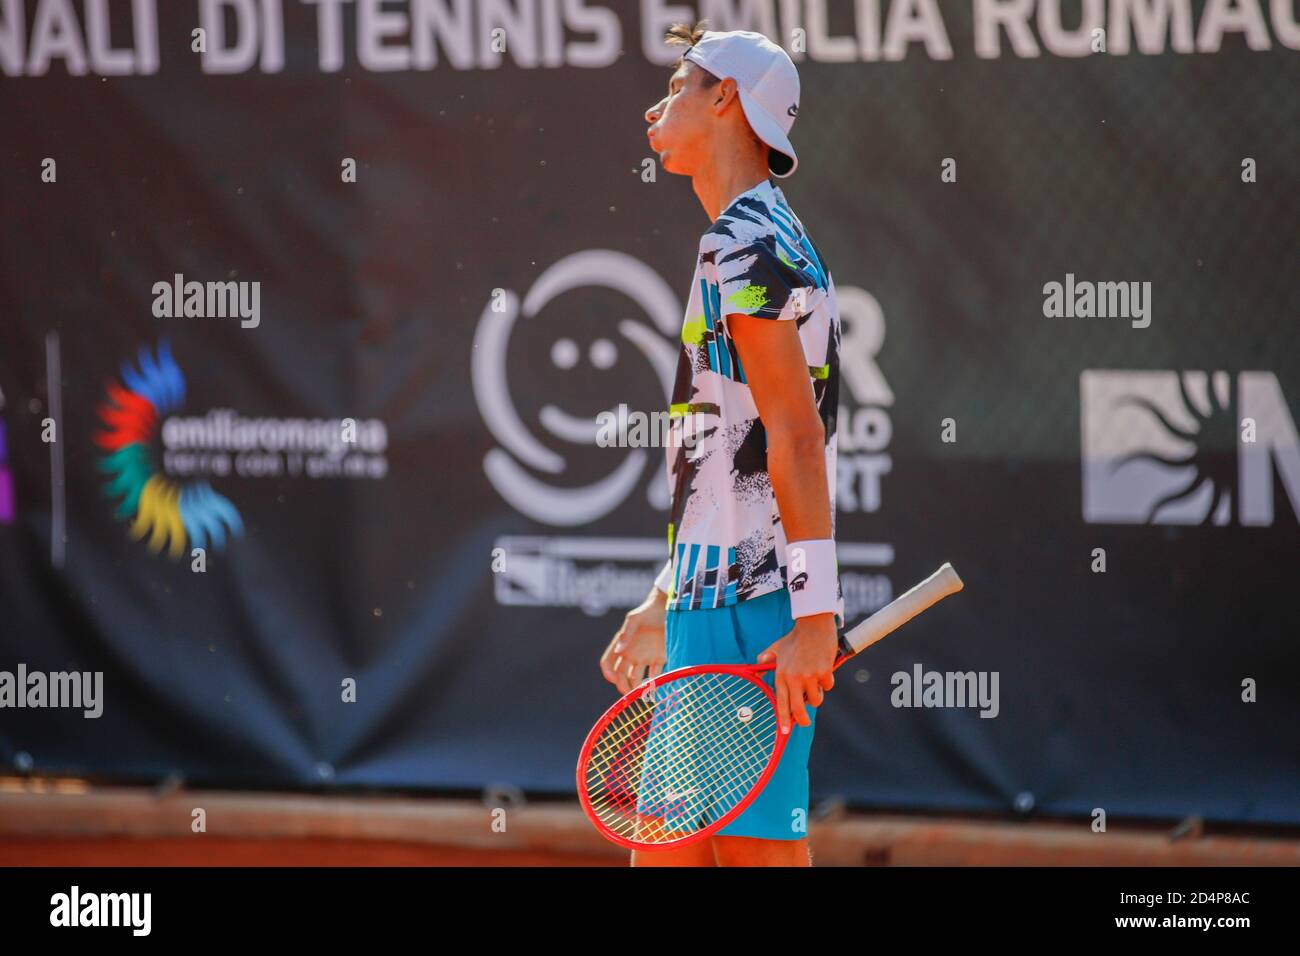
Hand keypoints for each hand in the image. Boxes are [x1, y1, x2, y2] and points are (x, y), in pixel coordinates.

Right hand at [600, 590, 667, 694]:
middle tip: (630, 695)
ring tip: (643, 695)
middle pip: (621, 675)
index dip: (608, 673)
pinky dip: (654, 685)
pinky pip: (654, 676)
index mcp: (622, 644)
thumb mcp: (635, 619)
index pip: (608, 662)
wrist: (669, 607)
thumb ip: (626, 633)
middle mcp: (631, 653)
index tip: (614, 680)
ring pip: (636, 679)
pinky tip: (655, 691)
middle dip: (623, 686)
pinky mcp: (659, 659)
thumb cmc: (649, 610)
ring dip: (637, 689)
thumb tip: (619, 650)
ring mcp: (645, 657)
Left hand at [756, 613, 838, 733]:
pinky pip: (827, 686)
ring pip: (816, 699)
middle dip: (802, 720)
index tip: (785, 731)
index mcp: (781, 675)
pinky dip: (827, 682)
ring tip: (814, 682)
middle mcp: (794, 678)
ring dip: (817, 695)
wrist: (813, 625)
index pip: (781, 702)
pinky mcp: (824, 673)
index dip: (783, 718)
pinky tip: (824, 669)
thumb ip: (765, 659)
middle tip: (804, 722)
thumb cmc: (794, 638)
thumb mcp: (776, 647)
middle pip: (799, 708)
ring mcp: (809, 676)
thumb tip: (757, 668)